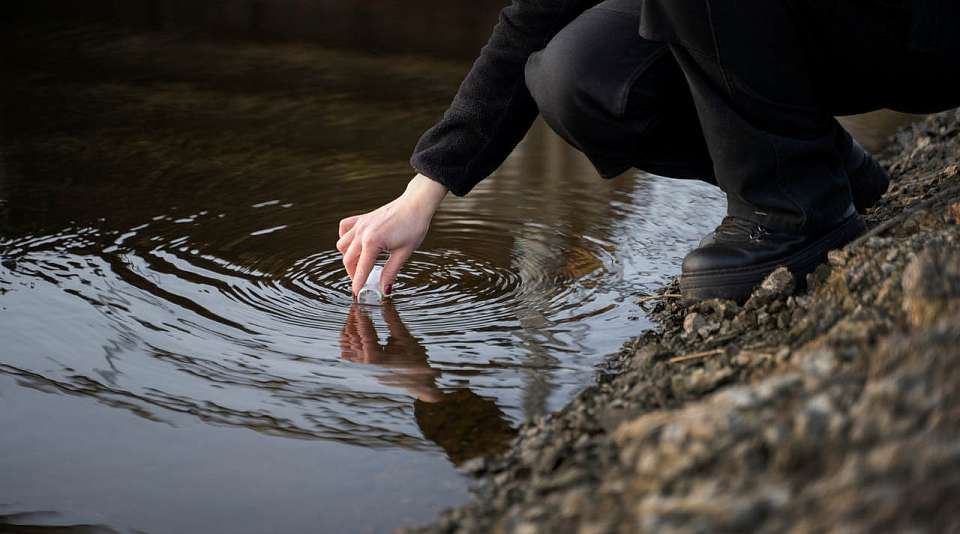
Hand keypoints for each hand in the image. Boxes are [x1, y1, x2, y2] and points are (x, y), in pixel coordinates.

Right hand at [337, 174, 446, 296]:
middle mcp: (362, 233)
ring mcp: (360, 224)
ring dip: (348, 257)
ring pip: (342, 245)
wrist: (416, 204)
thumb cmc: (413, 227)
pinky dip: (345, 237)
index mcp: (372, 242)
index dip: (358, 283)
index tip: (357, 294)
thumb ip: (391, 272)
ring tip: (360, 264)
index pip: (361, 269)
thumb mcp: (404, 253)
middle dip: (353, 273)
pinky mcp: (362, 218)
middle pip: (348, 259)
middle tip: (362, 281)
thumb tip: (384, 290)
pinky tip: (355, 244)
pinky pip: (344, 228)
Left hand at [339, 303, 440, 401]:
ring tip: (355, 316)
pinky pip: (349, 355)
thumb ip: (392, 318)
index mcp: (375, 358)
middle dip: (354, 319)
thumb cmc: (415, 361)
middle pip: (352, 337)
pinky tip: (354, 332)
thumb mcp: (405, 337)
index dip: (361, 315)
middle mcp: (366, 364)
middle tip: (357, 305)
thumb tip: (385, 301)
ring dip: (350, 329)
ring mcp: (363, 368)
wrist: (419, 381)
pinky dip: (349, 342)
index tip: (359, 303)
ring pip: (348, 345)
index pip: (364, 331)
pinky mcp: (364, 369)